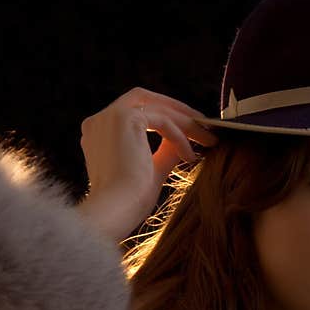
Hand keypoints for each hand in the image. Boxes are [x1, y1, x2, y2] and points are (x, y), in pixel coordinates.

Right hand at [78, 87, 217, 241]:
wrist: (115, 211)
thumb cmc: (129, 201)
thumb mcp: (151, 170)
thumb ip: (164, 152)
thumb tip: (182, 141)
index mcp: (100, 133)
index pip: (136, 111)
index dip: (165, 116)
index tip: (190, 130)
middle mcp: (100, 120)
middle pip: (145, 99)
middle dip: (176, 109)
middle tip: (204, 124)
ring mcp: (109, 116)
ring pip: (158, 109)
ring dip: (187, 123)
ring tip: (209, 140)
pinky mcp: (124, 118)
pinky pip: (163, 121)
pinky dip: (180, 137)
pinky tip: (190, 156)